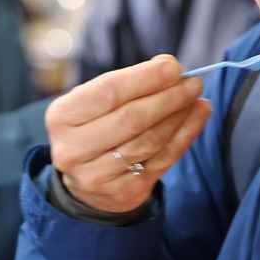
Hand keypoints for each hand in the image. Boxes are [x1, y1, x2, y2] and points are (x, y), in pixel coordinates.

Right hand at [47, 55, 210, 213]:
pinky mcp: (123, 192)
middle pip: (132, 118)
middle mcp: (73, 150)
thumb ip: (127, 83)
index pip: (108, 92)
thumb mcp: (95, 102)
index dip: (144, 78)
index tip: (173, 66)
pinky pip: (163, 160)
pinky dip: (186, 135)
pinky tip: (198, 116)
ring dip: (180, 115)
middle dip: (168, 97)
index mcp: (61, 117)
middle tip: (193, 82)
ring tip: (197, 97)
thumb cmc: (95, 126)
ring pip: (150, 140)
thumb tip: (168, 67)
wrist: (87, 180)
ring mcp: (97, 176)